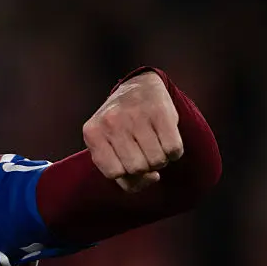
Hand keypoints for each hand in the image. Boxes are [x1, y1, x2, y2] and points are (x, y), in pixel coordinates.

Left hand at [82, 71, 183, 192]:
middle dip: (145, 168)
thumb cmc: (121, 127)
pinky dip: (174, 153)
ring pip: (157, 161)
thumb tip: (153, 178)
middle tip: (144, 153)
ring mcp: (135, 115)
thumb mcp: (108, 147)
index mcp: (92, 133)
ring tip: (155, 146)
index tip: (130, 164)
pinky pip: (174, 149)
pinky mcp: (160, 111)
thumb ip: (123, 174)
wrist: (137, 87)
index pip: (113, 173)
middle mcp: (111, 123)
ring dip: (161, 160)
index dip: (127, 175)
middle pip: (137, 168)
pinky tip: (167, 141)